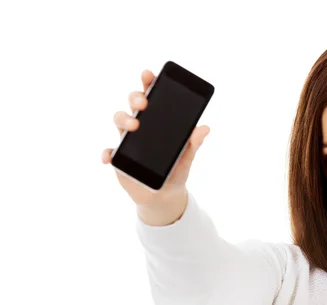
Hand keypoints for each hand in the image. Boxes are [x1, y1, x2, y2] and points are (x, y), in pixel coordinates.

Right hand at [101, 69, 210, 206]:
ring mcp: (127, 141)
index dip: (148, 83)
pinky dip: (108, 153)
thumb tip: (205, 128)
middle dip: (136, 98)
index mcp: (157, 121)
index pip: (152, 96)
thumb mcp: (187, 156)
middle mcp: (140, 126)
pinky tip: (110, 157)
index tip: (149, 74)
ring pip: (119, 121)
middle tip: (144, 103)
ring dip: (124, 119)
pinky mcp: (119, 158)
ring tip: (134, 125)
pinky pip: (110, 152)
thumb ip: (194, 143)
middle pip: (133, 105)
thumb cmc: (176, 170)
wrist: (165, 195)